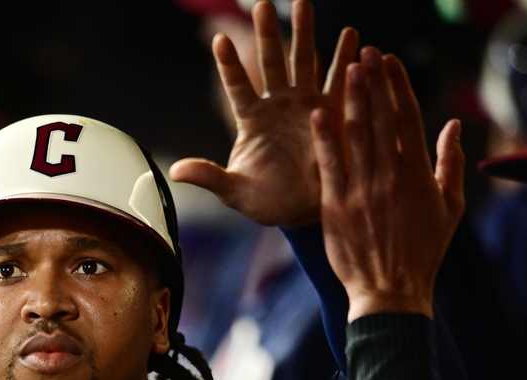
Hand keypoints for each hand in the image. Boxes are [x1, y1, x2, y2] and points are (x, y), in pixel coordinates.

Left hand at [170, 0, 357, 227]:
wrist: (303, 211)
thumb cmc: (266, 201)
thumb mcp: (235, 192)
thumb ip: (209, 177)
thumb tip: (175, 172)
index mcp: (252, 119)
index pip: (237, 86)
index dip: (229, 64)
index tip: (219, 38)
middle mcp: (277, 105)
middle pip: (271, 62)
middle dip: (267, 33)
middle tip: (262, 4)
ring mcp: (305, 105)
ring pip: (304, 62)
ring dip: (305, 33)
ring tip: (303, 2)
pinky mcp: (332, 113)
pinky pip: (338, 83)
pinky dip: (345, 61)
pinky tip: (351, 37)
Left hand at [311, 48, 464, 320]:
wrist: (391, 292)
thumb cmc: (423, 252)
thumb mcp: (450, 208)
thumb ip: (449, 164)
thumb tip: (452, 126)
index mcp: (419, 174)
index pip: (407, 118)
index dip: (397, 86)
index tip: (388, 61)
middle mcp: (391, 176)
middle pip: (380, 119)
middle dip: (372, 83)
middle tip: (364, 53)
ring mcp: (362, 190)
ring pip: (356, 136)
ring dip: (350, 100)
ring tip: (345, 70)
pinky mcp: (337, 206)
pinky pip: (330, 165)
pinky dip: (324, 139)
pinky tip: (318, 112)